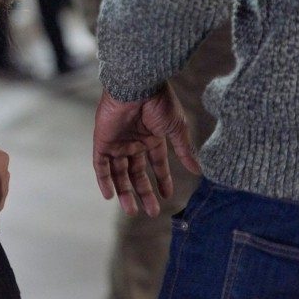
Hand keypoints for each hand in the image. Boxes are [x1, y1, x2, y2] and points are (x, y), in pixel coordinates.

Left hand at [92, 84, 199, 216]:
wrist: (137, 86)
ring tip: (132, 211)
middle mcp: (134, 141)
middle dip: (143, 192)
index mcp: (152, 137)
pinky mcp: (102, 141)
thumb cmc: (159, 102)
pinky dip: (104, 180)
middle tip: (151, 212)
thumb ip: (185, 150)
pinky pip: (100, 165)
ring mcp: (117, 142)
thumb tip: (198, 170)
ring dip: (125, 191)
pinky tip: (110, 196)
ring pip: (119, 172)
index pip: (156, 164)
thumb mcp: (176, 128)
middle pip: (137, 172)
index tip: (167, 197)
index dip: (161, 180)